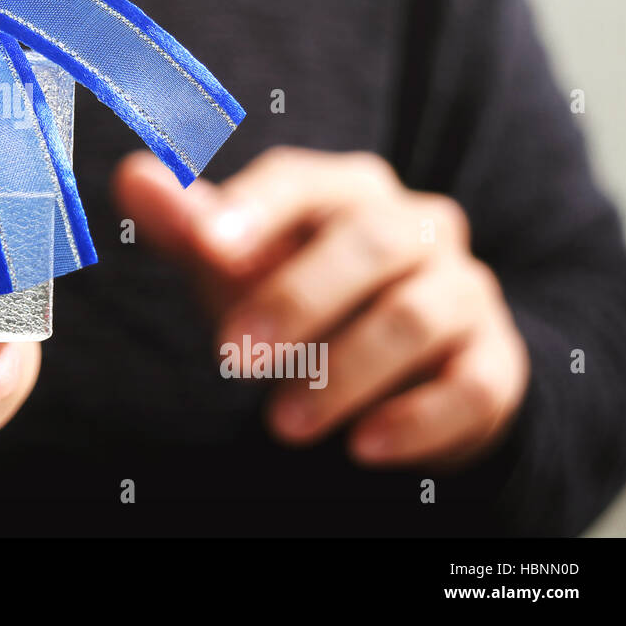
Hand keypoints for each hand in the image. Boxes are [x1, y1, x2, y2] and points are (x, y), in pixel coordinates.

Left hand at [113, 146, 528, 467]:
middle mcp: (416, 226)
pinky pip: (472, 384)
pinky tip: (364, 448)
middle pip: (368, 243)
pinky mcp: (494, 361)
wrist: (400, 366)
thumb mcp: (238, 264)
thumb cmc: (297, 295)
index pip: (302, 182)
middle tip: (233, 357)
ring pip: (415, 316)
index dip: (255, 208)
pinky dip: (416, 419)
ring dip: (343, 373)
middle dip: (296, 300)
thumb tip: (131, 177)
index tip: (207, 245)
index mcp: (347, 190)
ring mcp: (462, 290)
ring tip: (281, 426)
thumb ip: (187, 226)